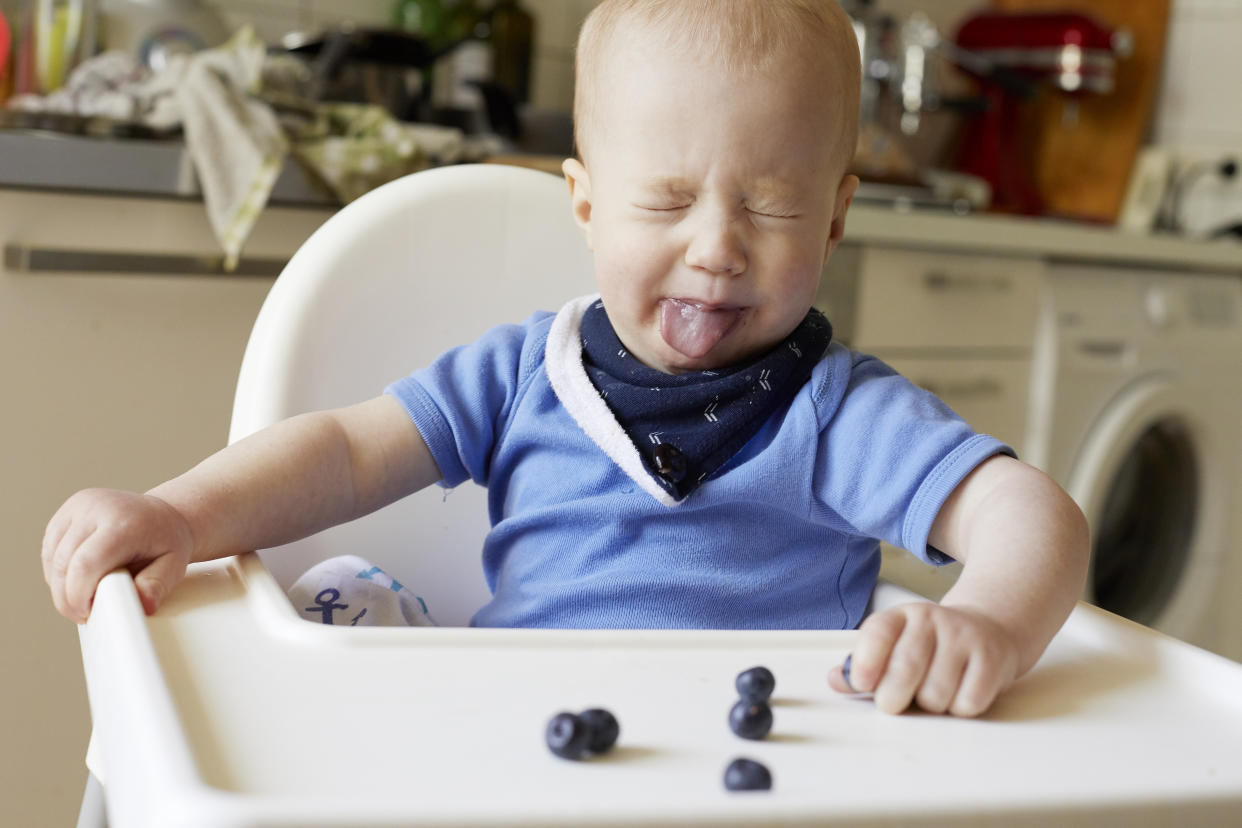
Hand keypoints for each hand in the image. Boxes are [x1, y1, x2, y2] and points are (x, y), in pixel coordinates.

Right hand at [42, 488, 194, 622]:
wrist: (163, 514)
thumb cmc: (167, 541)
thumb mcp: (174, 565)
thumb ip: (157, 586)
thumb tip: (145, 605)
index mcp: (124, 521)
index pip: (86, 563)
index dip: (78, 595)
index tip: (87, 613)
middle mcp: (98, 507)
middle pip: (64, 562)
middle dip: (67, 596)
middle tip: (83, 613)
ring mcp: (79, 505)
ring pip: (53, 556)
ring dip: (60, 584)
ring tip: (82, 597)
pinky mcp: (67, 510)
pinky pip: (50, 548)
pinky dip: (57, 570)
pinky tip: (74, 580)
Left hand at [828, 602, 1019, 716]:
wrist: (989, 629)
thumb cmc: (932, 645)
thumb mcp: (895, 643)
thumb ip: (862, 664)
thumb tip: (836, 680)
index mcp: (902, 615)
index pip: (878, 632)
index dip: (864, 663)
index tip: (861, 684)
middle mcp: (933, 620)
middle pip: (905, 669)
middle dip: (892, 698)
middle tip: (893, 702)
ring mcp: (965, 638)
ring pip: (936, 694)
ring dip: (930, 706)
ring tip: (932, 691)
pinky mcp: (993, 661)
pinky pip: (967, 704)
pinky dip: (958, 709)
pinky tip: (958, 693)